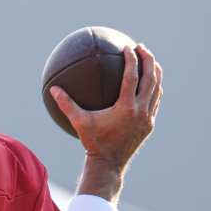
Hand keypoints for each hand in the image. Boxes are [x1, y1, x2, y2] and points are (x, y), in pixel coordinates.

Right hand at [50, 44, 162, 171]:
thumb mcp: (78, 122)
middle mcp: (140, 111)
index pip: (132, 77)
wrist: (109, 164)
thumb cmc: (92, 142)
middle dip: (148, 60)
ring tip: (149, 60)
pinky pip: (156, 100)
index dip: (132, 60)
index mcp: (125, 107)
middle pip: (150, 79)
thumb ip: (66, 104)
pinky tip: (148, 82)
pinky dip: (154, 88)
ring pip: (157, 88)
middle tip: (141, 47)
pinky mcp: (150, 124)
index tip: (128, 47)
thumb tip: (52, 89)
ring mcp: (148, 118)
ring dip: (154, 72)